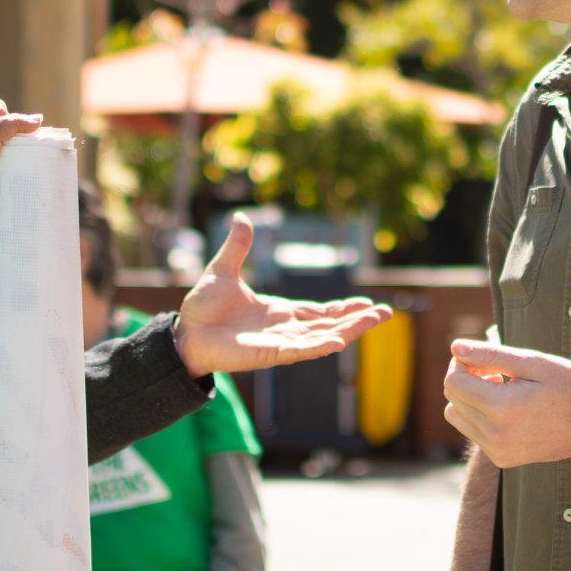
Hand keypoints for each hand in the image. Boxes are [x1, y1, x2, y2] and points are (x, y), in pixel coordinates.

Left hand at [173, 214, 390, 377]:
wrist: (184, 334)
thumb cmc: (202, 309)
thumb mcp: (222, 270)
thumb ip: (237, 246)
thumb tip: (241, 216)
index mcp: (279, 312)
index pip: (319, 312)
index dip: (343, 309)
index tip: (366, 304)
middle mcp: (284, 329)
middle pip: (329, 325)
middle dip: (358, 320)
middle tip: (387, 314)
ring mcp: (279, 343)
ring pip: (322, 338)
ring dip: (349, 330)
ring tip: (375, 321)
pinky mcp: (268, 354)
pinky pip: (299, 351)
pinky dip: (319, 346)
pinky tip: (339, 342)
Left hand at [442, 339, 570, 468]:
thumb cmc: (569, 388)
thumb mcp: (534, 362)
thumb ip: (491, 355)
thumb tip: (455, 348)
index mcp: (503, 409)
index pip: (453, 382)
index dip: (462, 364)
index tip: (485, 359)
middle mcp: (496, 436)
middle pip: (452, 398)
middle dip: (466, 377)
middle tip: (496, 371)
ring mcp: (498, 452)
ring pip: (456, 415)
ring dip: (469, 397)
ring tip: (500, 388)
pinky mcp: (501, 459)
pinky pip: (472, 431)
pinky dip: (479, 415)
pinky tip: (506, 407)